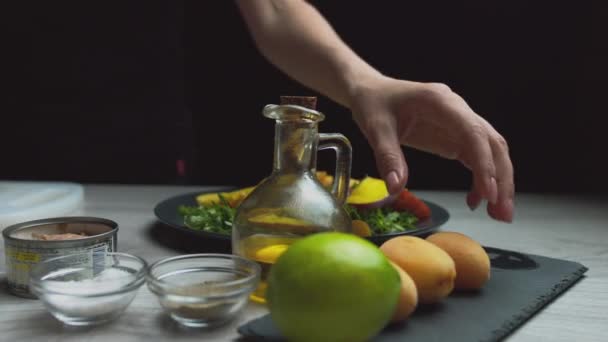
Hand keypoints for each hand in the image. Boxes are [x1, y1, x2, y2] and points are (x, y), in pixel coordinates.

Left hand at [349, 76, 513, 221]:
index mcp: (440, 102)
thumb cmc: (374, 104)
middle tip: (502, 212)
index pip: (473, 132)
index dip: (485, 163)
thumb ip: (388, 157)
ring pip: (490, 151)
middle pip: (492, 143)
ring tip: (498, 214)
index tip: (488, 192)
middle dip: (501, 178)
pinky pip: (476, 157)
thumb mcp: (375, 128)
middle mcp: (457, 110)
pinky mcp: (454, 136)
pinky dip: (481, 179)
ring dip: (498, 182)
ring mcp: (458, 123)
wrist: (371, 92)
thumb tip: (396, 188)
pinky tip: (475, 200)